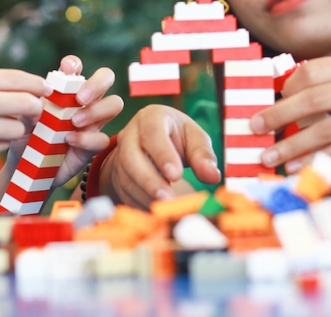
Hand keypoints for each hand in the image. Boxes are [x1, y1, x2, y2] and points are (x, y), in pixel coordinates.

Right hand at [0, 67, 50, 166]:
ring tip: (8, 126)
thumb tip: (31, 89)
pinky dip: (1, 143)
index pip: (20, 79)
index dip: (39, 86)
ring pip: (16, 129)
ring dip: (18, 129)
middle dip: (37, 109)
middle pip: (27, 104)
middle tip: (35, 112)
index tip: (46, 91)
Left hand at [1, 56, 121, 185]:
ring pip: (114, 104)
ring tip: (74, 121)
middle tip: (80, 98)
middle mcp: (84, 101)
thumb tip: (38, 103)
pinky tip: (70, 140)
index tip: (66, 69)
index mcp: (65, 89)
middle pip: (106, 78)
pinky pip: (102, 138)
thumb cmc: (26, 135)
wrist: (26, 166)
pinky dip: (87, 138)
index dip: (74, 64)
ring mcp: (92, 121)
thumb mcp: (22, 118)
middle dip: (97, 84)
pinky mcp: (93, 145)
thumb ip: (28, 106)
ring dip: (96, 110)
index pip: (76, 67)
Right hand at [100, 105, 220, 208]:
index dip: (162, 154)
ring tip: (165, 210)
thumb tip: (213, 177)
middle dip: (149, 180)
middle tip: (168, 199)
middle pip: (131, 157)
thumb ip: (203, 155)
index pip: (152, 132)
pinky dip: (139, 204)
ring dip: (145, 195)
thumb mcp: (194, 138)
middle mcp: (130, 134)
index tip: (176, 175)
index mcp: (151, 117)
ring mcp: (120, 155)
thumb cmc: (178, 137)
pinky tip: (155, 213)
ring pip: (125, 177)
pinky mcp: (117, 175)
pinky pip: (123, 191)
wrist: (152, 143)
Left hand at [248, 57, 330, 171]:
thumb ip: (313, 88)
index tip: (266, 104)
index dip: (285, 89)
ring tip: (270, 156)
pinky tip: (296, 166)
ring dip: (293, 146)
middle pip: (314, 100)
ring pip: (325, 131)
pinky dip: (315, 161)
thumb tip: (268, 105)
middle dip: (279, 116)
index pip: (310, 72)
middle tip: (256, 128)